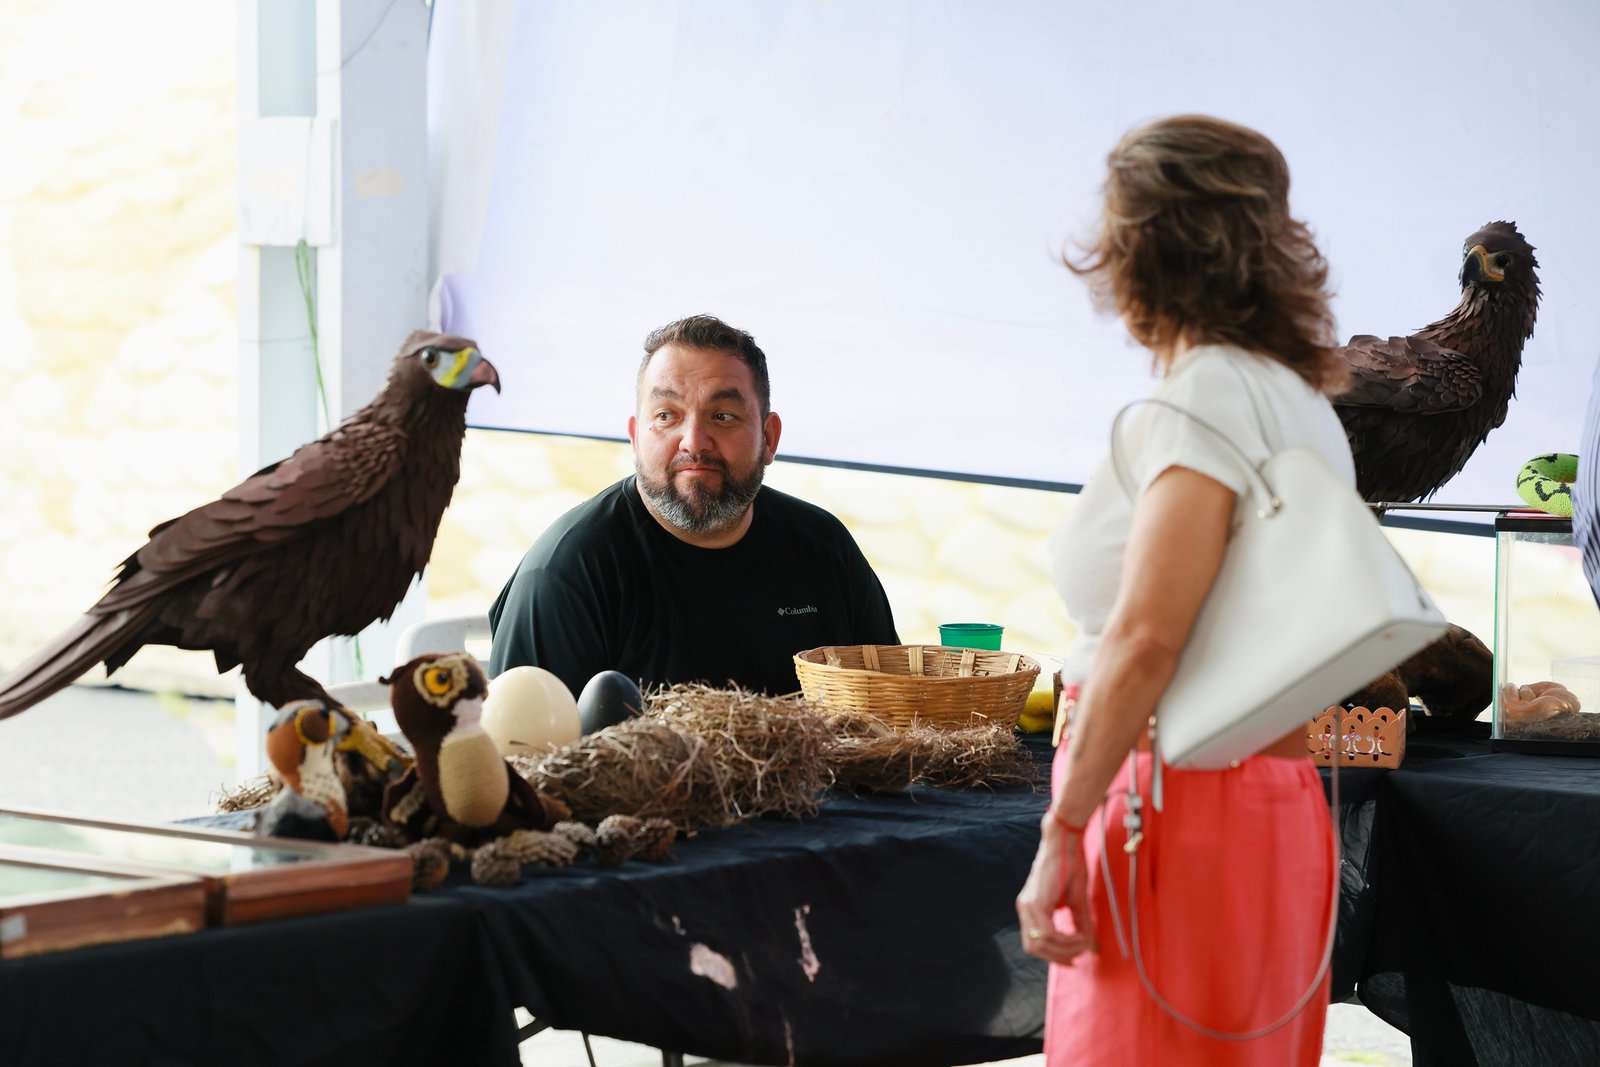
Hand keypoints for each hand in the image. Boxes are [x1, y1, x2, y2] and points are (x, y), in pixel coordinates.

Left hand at [1015, 818, 1095, 962]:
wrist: (1066, 842)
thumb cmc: (1071, 865)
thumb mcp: (1076, 900)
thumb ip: (1080, 924)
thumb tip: (1092, 949)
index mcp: (1030, 909)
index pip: (1035, 944)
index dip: (1053, 955)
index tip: (1074, 958)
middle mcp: (1024, 909)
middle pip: (1034, 949)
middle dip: (1058, 956)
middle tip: (1079, 954)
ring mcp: (1027, 906)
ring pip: (1041, 944)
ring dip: (1065, 948)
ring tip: (1084, 941)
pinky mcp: (1035, 902)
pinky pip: (1048, 933)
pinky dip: (1066, 939)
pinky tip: (1081, 935)